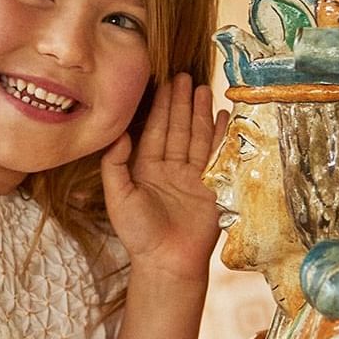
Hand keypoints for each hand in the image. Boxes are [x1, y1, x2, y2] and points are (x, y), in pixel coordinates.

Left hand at [100, 72, 229, 286]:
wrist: (168, 263)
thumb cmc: (139, 234)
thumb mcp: (118, 197)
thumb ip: (115, 165)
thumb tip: (121, 134)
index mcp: (146, 169)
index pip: (154, 130)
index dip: (159, 106)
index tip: (163, 82)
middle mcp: (169, 168)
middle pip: (176, 128)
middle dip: (180, 102)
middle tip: (185, 75)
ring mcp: (192, 176)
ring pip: (196, 137)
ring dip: (200, 113)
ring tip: (204, 88)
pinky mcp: (211, 186)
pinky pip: (215, 155)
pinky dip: (219, 136)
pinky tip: (223, 117)